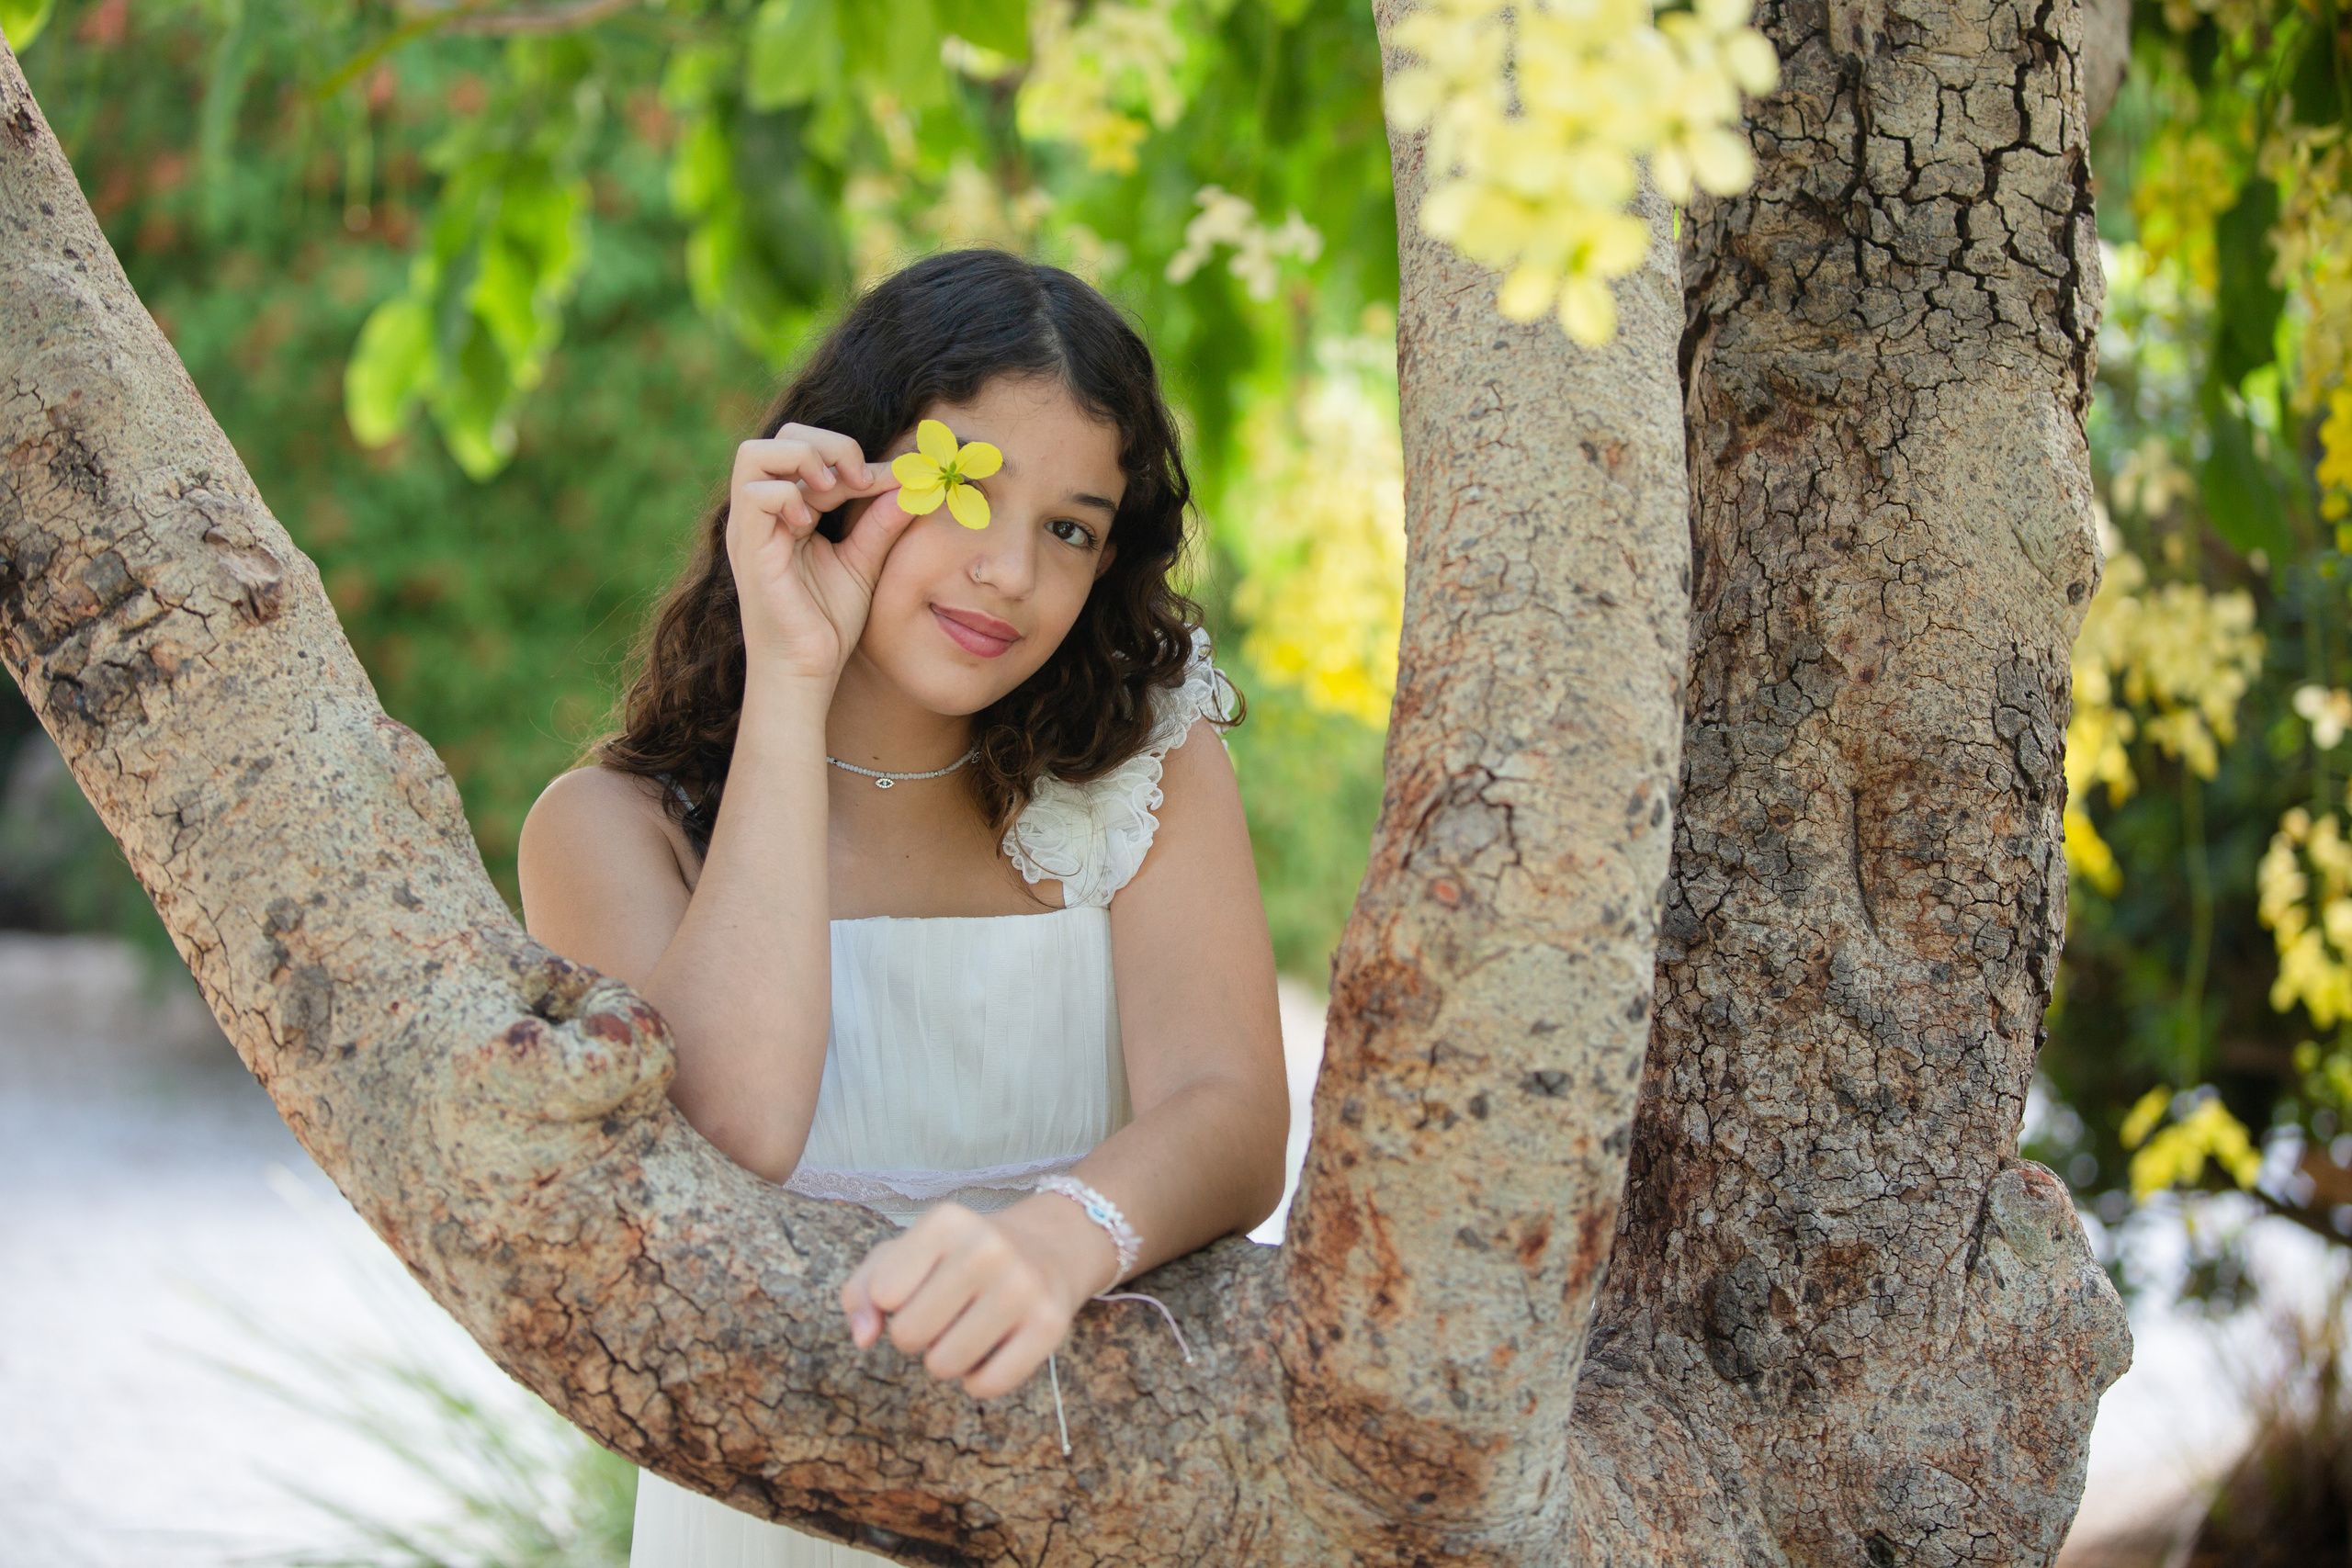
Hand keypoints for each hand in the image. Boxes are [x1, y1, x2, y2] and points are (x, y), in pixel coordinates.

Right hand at [724, 424, 915, 685]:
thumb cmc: (827, 625)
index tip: (895, 479)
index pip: (813, 453)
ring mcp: (751, 528)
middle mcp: (763, 513)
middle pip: (781, 436)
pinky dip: (789, 496)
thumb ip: (882, 523)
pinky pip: (755, 495)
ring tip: (832, 490)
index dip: (855, 457)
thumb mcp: (864, 563)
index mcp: (788, 512)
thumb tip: (910, 484)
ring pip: (756, 453)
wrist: (807, 672)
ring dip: (803, 459)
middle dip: (828, 444)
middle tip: (859, 478)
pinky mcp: (748, 549)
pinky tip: (810, 524)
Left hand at [839, 1198, 1120, 1398]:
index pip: (883, 1294)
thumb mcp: (907, 1252)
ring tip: (966, 1329)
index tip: (918, 1287)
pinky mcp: (1050, 1325)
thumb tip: (862, 1337)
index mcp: (947, 1222)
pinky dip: (979, 1380)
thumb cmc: (961, 1257)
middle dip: (916, 1335)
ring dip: (946, 1359)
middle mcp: (987, 1248)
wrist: (1050, 1247)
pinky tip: (991, 1350)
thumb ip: (863, 1289)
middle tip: (943, 1313)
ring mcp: (1023, 1286)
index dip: (893, 1301)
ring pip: (944, 1366)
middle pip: (909, 1335)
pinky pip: (988, 1385)